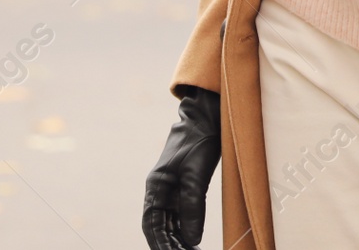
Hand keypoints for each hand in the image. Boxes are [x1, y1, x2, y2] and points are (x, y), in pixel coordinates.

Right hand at [142, 85, 221, 249]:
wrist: (207, 120)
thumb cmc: (198, 142)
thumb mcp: (196, 174)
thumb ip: (192, 206)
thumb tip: (191, 238)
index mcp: (156, 185)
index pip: (151, 223)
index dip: (158, 243)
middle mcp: (161, 190)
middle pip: (161, 227)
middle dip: (170, 244)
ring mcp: (173, 190)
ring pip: (171, 223)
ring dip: (179, 240)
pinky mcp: (185, 189)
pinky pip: (183, 216)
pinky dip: (187, 229)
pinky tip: (194, 241)